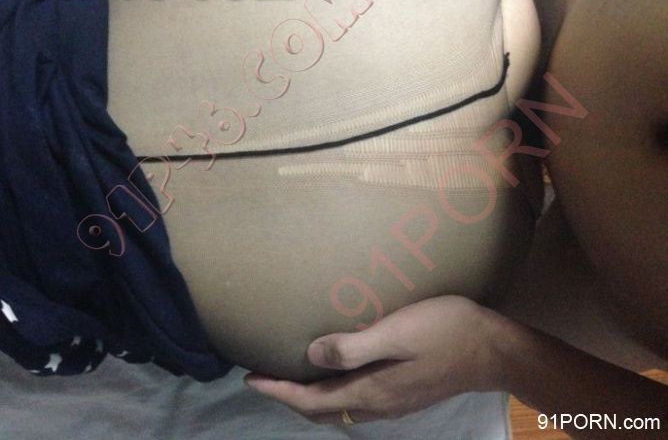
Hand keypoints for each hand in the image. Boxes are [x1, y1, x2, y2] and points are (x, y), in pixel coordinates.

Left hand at [244, 295, 506, 424]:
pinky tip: (334, 374)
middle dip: (288, 397)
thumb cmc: (444, 332)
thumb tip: (311, 355)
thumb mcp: (397, 332)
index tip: (251, 378)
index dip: (278, 391)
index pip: (310, 400)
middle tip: (264, 378)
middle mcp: (376, 405)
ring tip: (292, 376)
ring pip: (337, 409)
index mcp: (369, 391)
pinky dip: (332, 393)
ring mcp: (392, 404)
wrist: (492, 350)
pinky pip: (354, 402)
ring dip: (309, 397)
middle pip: (320, 410)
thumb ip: (353, 347)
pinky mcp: (404, 396)